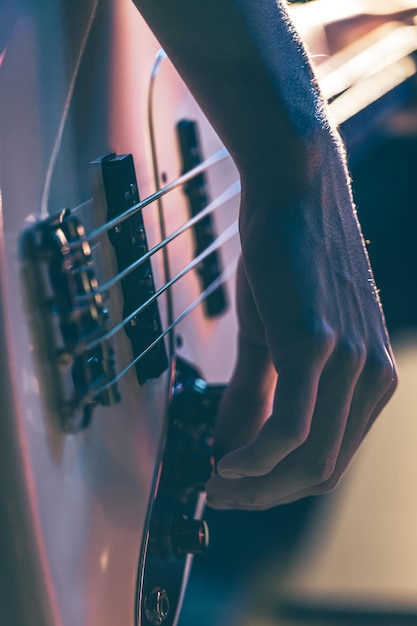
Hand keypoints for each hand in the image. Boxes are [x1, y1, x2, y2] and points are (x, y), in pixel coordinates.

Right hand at [206, 137, 396, 510]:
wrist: (294, 190)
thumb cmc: (285, 260)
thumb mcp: (272, 336)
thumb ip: (255, 395)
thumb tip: (229, 445)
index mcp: (370, 379)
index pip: (331, 460)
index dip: (278, 486)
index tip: (234, 489)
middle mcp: (372, 378)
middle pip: (322, 471)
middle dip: (266, 496)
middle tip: (218, 494)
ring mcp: (350, 362)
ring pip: (311, 461)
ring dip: (258, 485)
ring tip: (215, 481)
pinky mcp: (318, 343)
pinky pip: (292, 427)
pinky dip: (257, 458)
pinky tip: (227, 460)